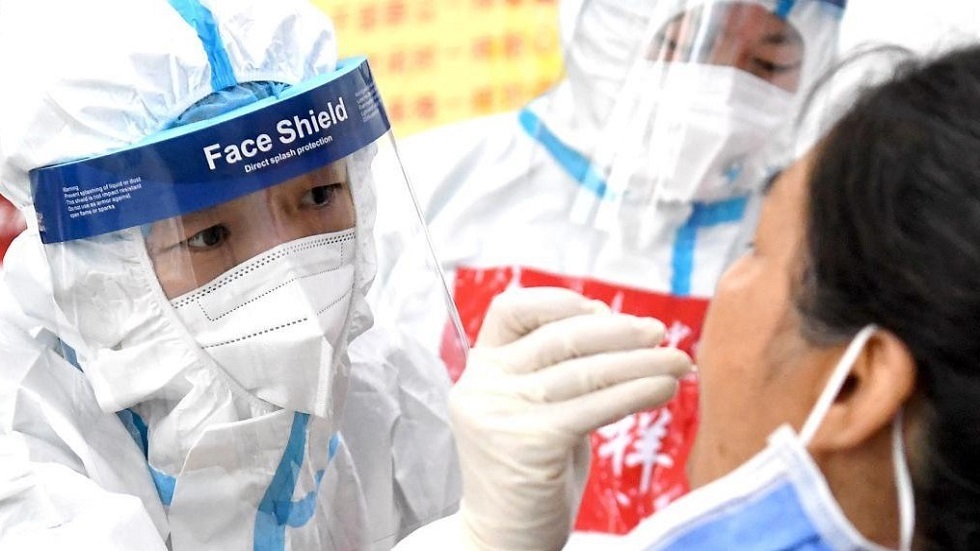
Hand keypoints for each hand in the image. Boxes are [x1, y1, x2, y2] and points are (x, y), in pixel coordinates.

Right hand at [451, 287, 691, 549]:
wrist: (503, 539)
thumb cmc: (531, 472)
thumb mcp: (535, 408)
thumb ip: (559, 370)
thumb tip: (620, 328)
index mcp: (480, 369)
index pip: (512, 310)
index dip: (558, 301)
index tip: (599, 309)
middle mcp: (483, 386)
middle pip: (559, 337)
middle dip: (618, 331)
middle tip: (661, 334)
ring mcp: (502, 414)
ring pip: (584, 371)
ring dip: (642, 362)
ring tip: (679, 362)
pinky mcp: (529, 443)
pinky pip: (595, 406)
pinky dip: (636, 392)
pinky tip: (664, 389)